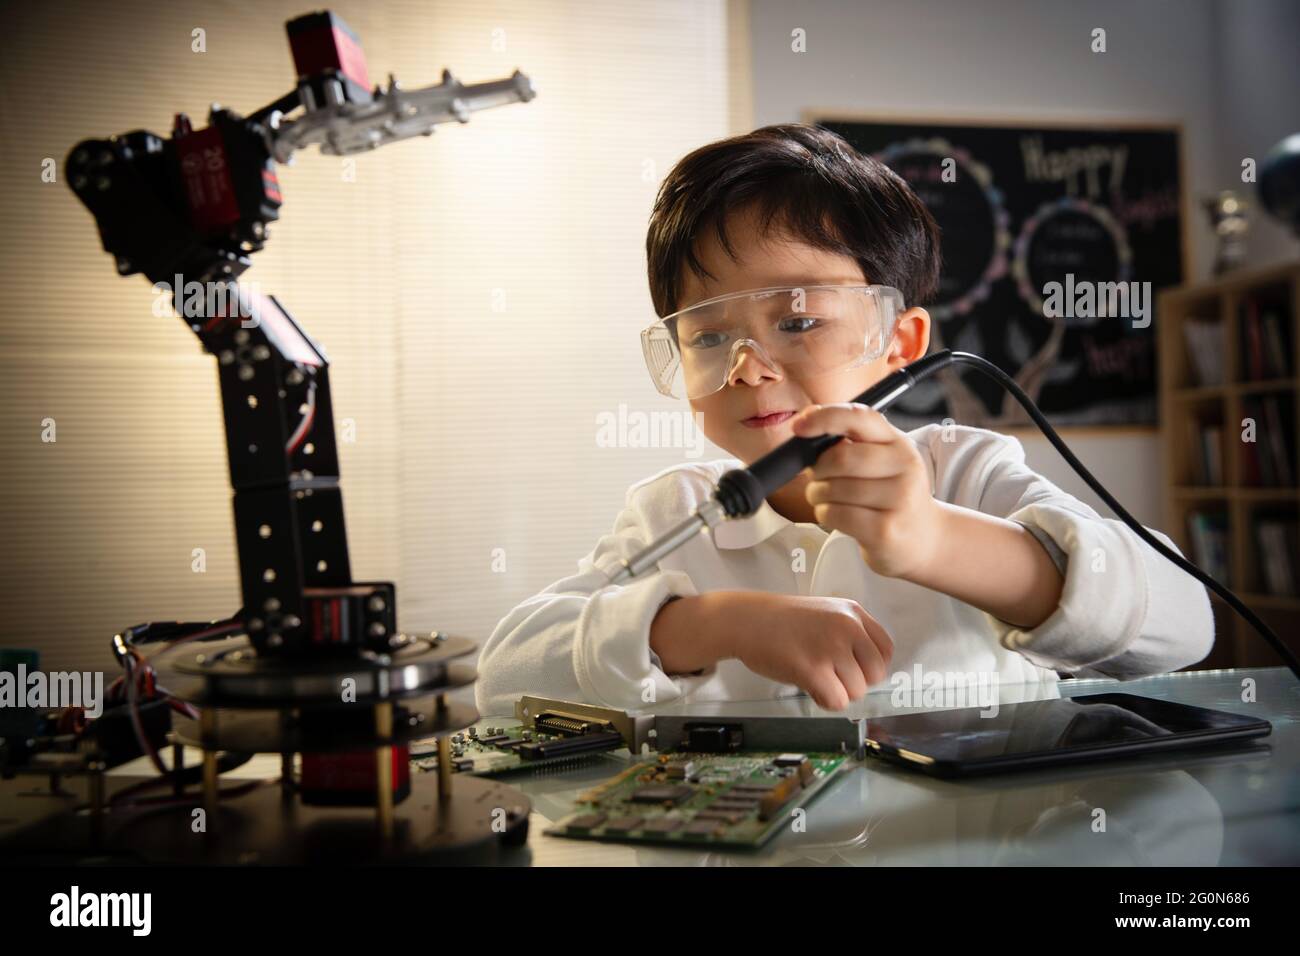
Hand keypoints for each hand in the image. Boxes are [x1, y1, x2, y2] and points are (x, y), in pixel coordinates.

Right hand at [728, 592, 893, 710]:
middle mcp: (847, 627)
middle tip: (829, 674)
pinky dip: (824, 701)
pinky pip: (836, 701)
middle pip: (875, 674)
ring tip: (813, 675)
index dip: (869, 666)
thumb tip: (867, 672)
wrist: (744, 619)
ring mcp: (830, 647)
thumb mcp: (826, 613)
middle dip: (854, 681)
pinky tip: (809, 686)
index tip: (849, 667)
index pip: (885, 651)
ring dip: (836, 691)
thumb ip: (850, 634)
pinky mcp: (812, 669)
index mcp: (853, 612)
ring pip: (856, 691)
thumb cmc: (781, 621)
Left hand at [790, 403, 943, 579]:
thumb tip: (805, 421)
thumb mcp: (882, 461)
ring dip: (817, 494)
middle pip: (839, 459)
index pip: (860, 417)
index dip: (825, 417)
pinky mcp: (884, 530)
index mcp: (899, 443)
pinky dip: (824, 513)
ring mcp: (898, 500)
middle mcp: (904, 467)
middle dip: (817, 470)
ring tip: (828, 499)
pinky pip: (834, 514)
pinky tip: (836, 515)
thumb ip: (850, 441)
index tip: (799, 426)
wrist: (924, 539)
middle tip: (818, 478)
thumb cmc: (891, 496)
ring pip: (832, 488)